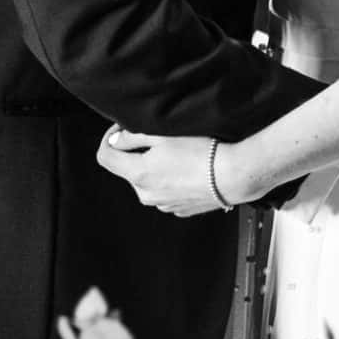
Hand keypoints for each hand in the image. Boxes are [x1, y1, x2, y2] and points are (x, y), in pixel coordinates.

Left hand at [96, 127, 228, 216]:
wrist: (234, 175)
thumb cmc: (202, 151)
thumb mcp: (162, 134)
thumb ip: (131, 136)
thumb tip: (114, 140)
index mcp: (139, 174)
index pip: (104, 157)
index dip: (109, 138)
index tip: (121, 129)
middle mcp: (147, 194)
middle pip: (127, 168)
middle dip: (136, 152)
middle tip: (159, 137)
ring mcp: (163, 204)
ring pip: (147, 180)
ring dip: (154, 166)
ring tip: (178, 152)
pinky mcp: (179, 209)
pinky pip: (165, 190)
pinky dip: (170, 178)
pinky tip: (188, 167)